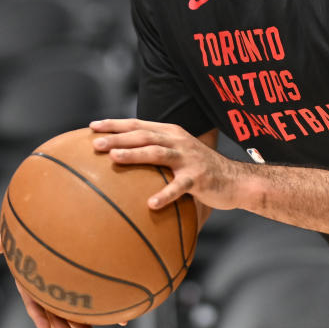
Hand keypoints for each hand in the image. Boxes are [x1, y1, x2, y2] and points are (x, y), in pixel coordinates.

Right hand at [0, 233, 107, 327]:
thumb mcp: (18, 235)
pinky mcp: (83, 288)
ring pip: (75, 313)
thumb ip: (4, 241)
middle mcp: (49, 290)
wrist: (62, 224)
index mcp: (33, 283)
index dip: (39, 317)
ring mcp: (66, 290)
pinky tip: (119, 320)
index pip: (34, 303)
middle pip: (56, 314)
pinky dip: (104, 311)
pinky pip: (92, 302)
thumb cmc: (34, 231)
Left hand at [91, 118, 242, 210]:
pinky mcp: (198, 178)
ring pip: (158, 153)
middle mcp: (178, 141)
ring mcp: (189, 159)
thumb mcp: (178, 155)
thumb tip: (122, 163)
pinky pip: (179, 187)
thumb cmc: (200, 170)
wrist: (236, 181)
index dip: (115, 124)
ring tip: (114, 159)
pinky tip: (151, 204)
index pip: (138, 124)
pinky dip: (165, 194)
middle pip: (144, 135)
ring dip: (135, 154)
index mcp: (171, 133)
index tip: (92, 126)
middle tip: (95, 143)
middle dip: (118, 137)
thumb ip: (156, 153)